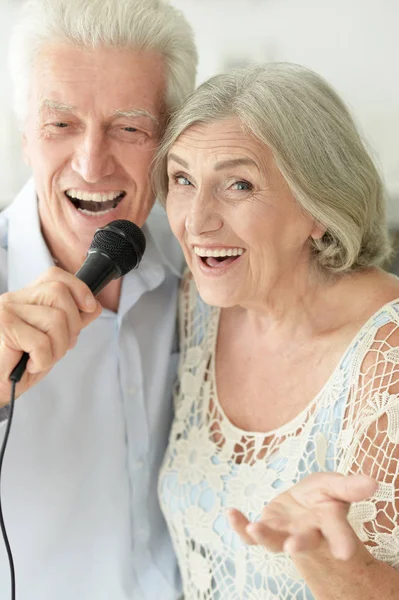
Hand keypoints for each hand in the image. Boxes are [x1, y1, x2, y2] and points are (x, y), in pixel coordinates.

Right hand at [0, 266, 101, 404]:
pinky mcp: (4, 327)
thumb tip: (93, 307)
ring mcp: (7, 312)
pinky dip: (42, 360)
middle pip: (59, 293)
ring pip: (55, 318)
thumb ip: (70, 322)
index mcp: (25, 300)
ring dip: (57, 348)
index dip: (78, 288)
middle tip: (59, 346)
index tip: (90, 307)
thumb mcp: (51, 341)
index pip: (54, 276)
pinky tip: (29, 365)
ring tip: (41, 359)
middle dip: (72, 325)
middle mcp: (13, 300)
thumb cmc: (17, 367)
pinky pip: (42, 342)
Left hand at [227, 472, 377, 560]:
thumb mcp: (336, 485)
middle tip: (293, 547)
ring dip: (265, 537)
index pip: (337, 532)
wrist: (303, 506)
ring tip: (254, 529)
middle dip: (299, 545)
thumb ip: (350, 486)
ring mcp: (283, 533)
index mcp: (328, 523)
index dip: (341, 541)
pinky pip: (250, 534)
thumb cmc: (322, 497)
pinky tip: (230, 513)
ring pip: (273, 541)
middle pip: (304, 542)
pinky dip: (240, 526)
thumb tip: (374, 482)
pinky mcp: (266, 528)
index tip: (345, 552)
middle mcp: (306, 534)